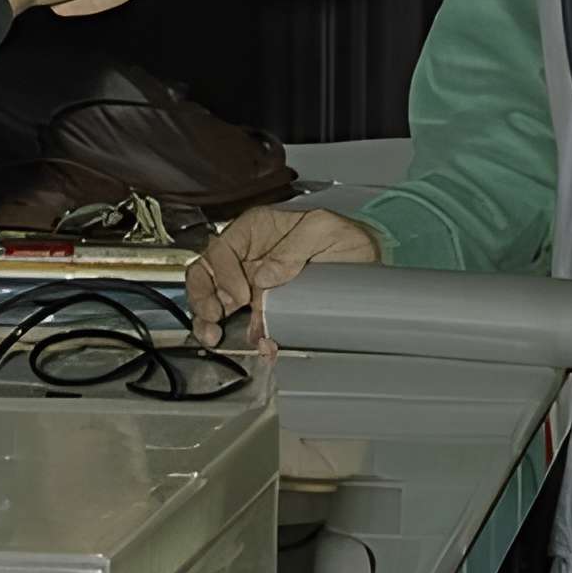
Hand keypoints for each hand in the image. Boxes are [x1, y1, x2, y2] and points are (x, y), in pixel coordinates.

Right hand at [187, 207, 382, 345]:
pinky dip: (247, 335)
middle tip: (212, 320)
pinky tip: (258, 344)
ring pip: (215, 299)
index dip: (224, 274)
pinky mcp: (265, 305)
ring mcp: (252, 281)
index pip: (221, 249)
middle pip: (206, 274)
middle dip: (202, 298)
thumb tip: (263, 277)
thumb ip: (294, 247)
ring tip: (215, 337)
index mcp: (254, 229)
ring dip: (209, 320)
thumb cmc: (346, 237)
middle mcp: (247, 255)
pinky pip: (246, 320)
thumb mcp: (324, 229)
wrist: (369, 263)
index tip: (241, 295)